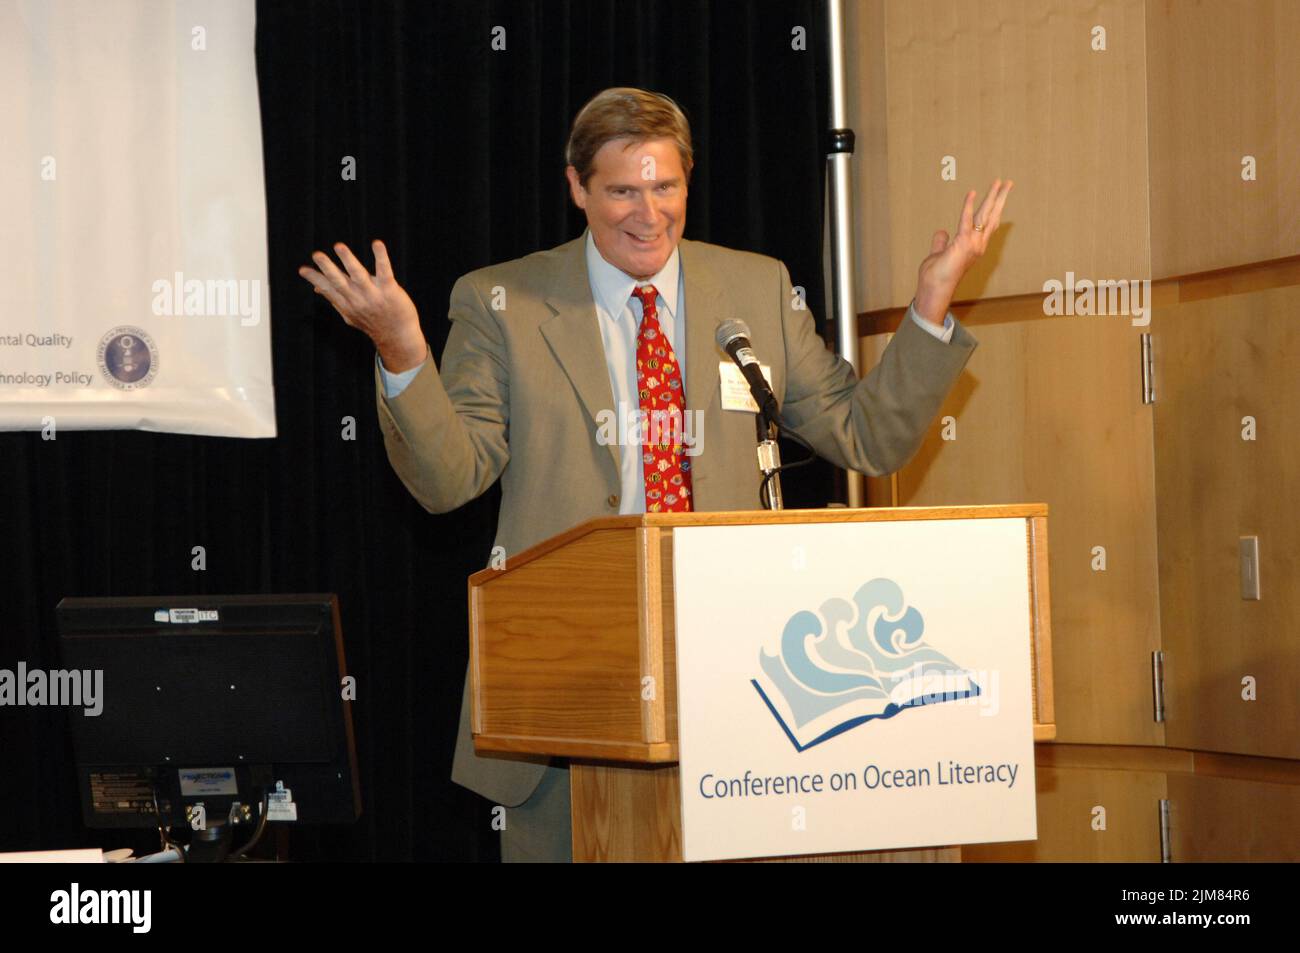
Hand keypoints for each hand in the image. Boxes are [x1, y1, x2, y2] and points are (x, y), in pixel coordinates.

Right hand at [298, 240, 426, 371]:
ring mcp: (373, 294)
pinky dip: (381, 256)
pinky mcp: (390, 289)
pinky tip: (377, 244)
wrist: (398, 337)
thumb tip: (317, 288)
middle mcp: (357, 298)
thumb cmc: (373, 321)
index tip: (302, 269)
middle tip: (316, 255)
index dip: (315, 279)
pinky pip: (384, 271)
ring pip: (358, 274)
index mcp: (347, 303)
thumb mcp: (350, 314)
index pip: (328, 289)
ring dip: (348, 260)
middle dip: (327, 268)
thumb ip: (334, 299)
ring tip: (339, 246)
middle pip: (339, 282)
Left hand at [913, 179, 1013, 324]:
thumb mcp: (939, 254)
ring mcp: (973, 244)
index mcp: (975, 247)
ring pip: (985, 215)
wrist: (934, 290)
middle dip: (1001, 198)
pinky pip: (966, 220)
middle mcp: (978, 244)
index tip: (998, 195)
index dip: (993, 209)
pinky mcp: (963, 243)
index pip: (988, 224)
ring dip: (993, 197)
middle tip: (1008, 182)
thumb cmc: (936, 276)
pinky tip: (971, 192)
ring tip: (1000, 182)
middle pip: (993, 216)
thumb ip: (941, 242)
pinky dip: (968, 205)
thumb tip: (942, 231)